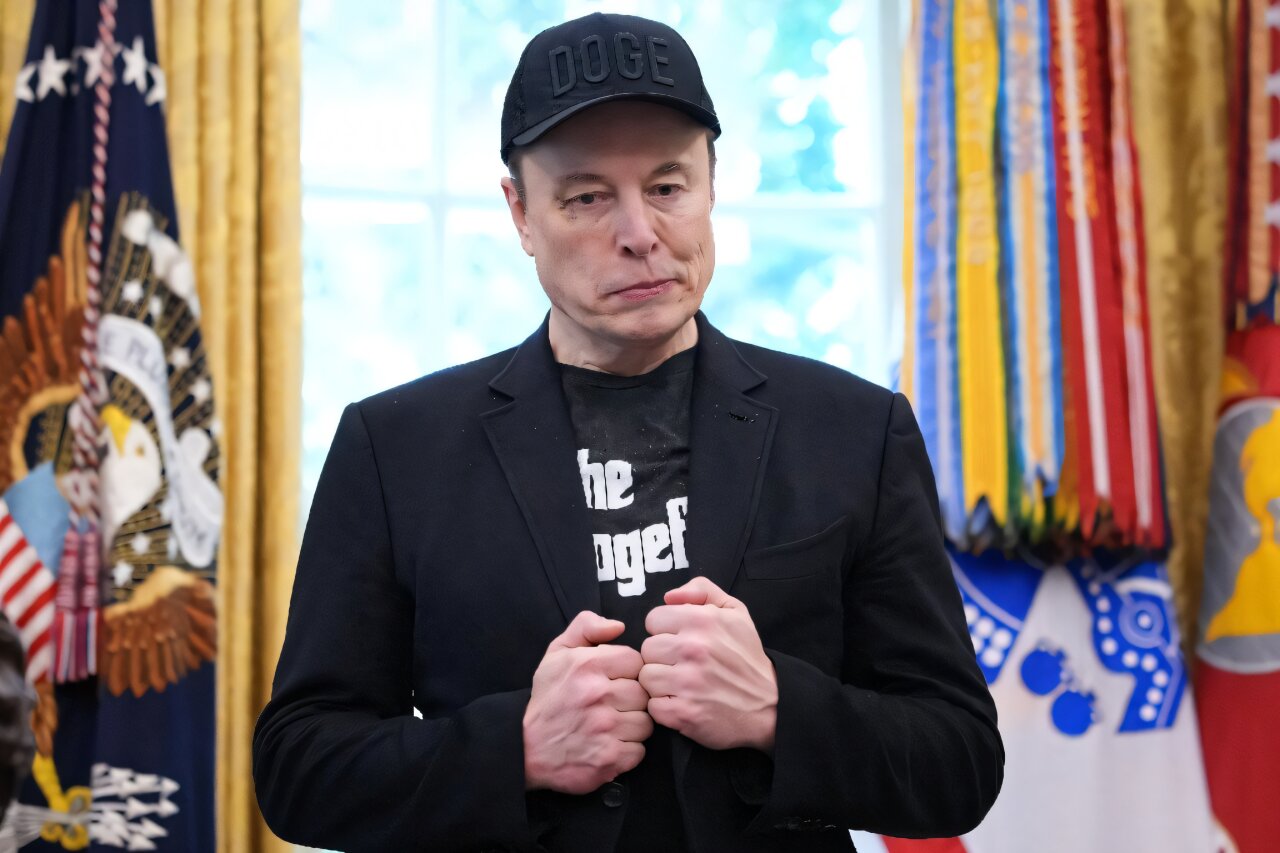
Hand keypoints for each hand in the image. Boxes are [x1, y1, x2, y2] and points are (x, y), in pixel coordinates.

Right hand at [523, 611, 653, 793]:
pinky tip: (608, 745)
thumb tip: (619, 626)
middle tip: (610, 706)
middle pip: (644, 693)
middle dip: (630, 700)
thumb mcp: (557, 652)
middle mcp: (597, 694)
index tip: (613, 681)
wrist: (525, 748)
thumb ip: (586, 627)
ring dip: (631, 727)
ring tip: (610, 726)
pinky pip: (639, 751)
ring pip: (645, 723)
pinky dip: (627, 751)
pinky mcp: (608, 759)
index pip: (635, 661)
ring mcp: (604, 729)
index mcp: (587, 664)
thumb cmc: (547, 698)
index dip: (626, 672)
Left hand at [639, 577, 777, 752]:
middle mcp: (693, 649)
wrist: (770, 705)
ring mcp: (687, 683)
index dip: (666, 630)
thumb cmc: (747, 656)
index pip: (653, 619)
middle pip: (647, 648)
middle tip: (683, 664)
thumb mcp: (735, 611)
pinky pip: (653, 705)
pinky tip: (684, 702)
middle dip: (662, 656)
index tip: (681, 640)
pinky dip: (665, 707)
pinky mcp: (683, 713)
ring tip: (683, 684)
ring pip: (646, 677)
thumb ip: (702, 590)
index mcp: (702, 620)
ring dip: (661, 682)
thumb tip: (669, 596)